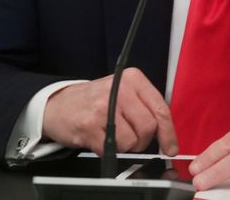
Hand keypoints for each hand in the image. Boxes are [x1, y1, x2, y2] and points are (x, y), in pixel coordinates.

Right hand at [42, 67, 177, 155]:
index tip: (170, 147)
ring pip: (133, 140)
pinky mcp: (90, 125)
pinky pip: (113, 148)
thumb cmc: (94, 100)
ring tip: (114, 135)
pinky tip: (101, 139)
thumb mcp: (123, 92)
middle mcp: (120, 89)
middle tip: (132, 138)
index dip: (168, 133)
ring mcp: (104, 107)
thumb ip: (145, 107)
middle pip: (149, 126)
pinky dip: (110, 150)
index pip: (161, 108)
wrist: (58, 104)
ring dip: (126, 146)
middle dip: (143, 140)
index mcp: (133, 79)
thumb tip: (166, 134)